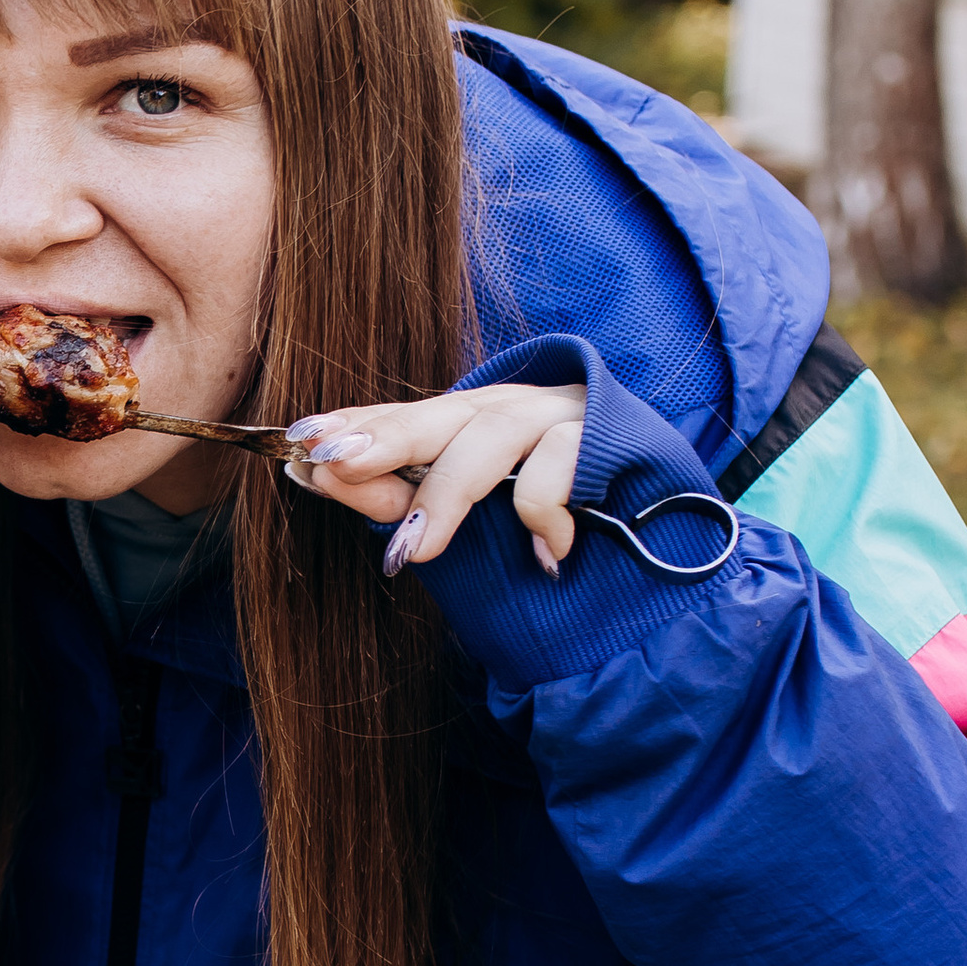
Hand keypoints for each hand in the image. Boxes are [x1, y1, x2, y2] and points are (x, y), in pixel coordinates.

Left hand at [286, 379, 586, 575]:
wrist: (666, 541)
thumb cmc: (551, 528)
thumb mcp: (470, 519)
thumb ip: (402, 501)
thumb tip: (320, 477)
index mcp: (471, 423)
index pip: (403, 417)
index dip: (355, 427)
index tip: (300, 445)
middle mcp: (510, 408)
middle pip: (439, 415)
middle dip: (384, 437)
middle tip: (334, 464)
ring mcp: (559, 417)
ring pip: (491, 438)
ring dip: (446, 495)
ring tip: (414, 551)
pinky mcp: (606, 437)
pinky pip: (554, 474)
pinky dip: (541, 520)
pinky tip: (548, 557)